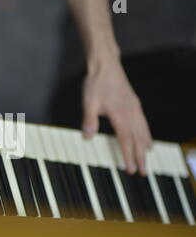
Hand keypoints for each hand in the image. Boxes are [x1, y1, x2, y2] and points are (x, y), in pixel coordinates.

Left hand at [82, 57, 151, 174]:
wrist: (105, 64)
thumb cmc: (96, 82)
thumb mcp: (88, 102)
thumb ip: (89, 119)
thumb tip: (88, 136)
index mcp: (120, 114)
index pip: (126, 140)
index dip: (128, 156)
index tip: (131, 169)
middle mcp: (130, 112)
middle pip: (137, 139)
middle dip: (140, 157)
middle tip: (144, 172)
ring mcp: (134, 107)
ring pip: (143, 130)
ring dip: (145, 146)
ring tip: (148, 157)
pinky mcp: (134, 102)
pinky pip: (143, 122)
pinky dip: (146, 132)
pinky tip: (146, 137)